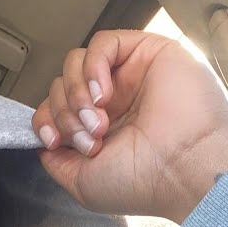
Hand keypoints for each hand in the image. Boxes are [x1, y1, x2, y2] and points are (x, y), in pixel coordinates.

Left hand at [30, 30, 227, 222]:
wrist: (183, 171)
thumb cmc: (143, 183)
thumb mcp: (84, 184)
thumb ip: (58, 162)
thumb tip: (44, 143)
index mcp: (102, 128)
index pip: (57, 108)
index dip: (48, 120)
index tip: (55, 141)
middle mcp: (116, 100)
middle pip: (62, 85)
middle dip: (66, 113)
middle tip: (91, 139)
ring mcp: (131, 75)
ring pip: (77, 62)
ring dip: (76, 93)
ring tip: (98, 121)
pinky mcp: (147, 52)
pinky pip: (103, 43)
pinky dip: (92, 67)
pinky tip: (103, 95)